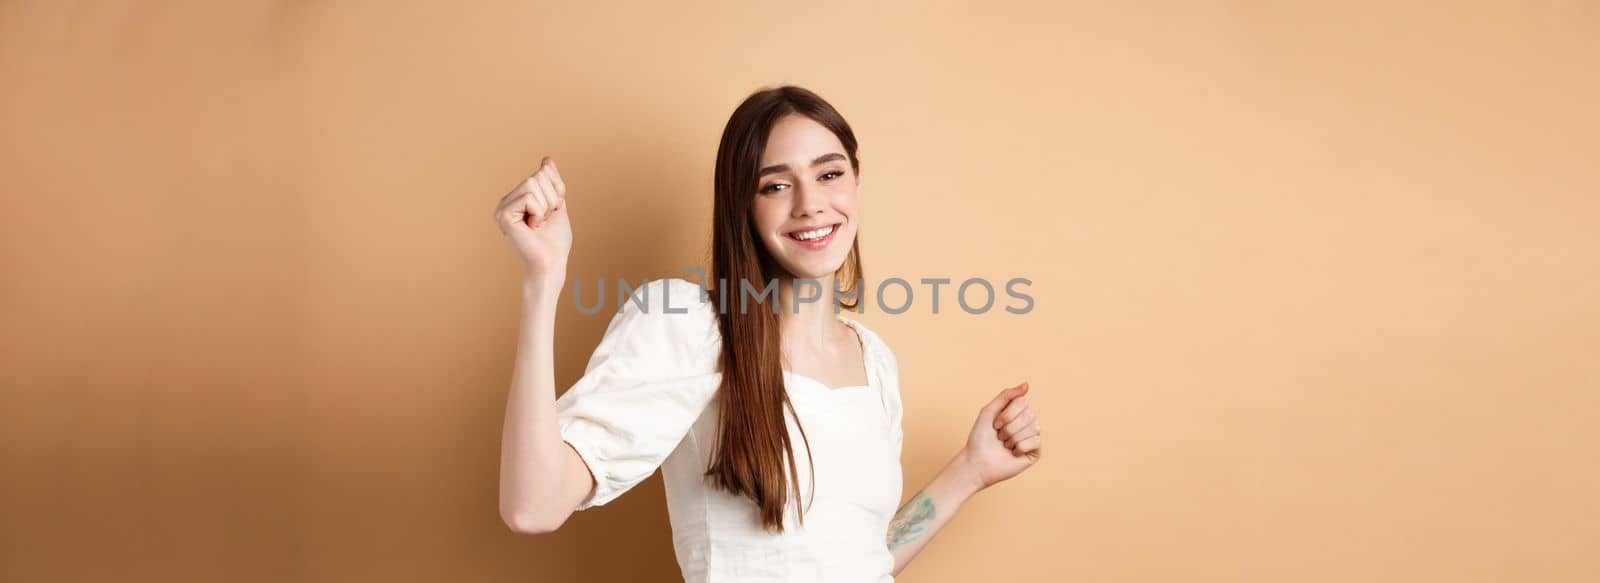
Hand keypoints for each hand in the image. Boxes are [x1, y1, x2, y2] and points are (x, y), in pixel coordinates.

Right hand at [494, 156, 571, 278]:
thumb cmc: (555, 240)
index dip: (557, 190)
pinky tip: (532, 228)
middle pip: (537, 176)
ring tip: (538, 224)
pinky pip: (529, 198)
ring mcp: (502, 208)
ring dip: (545, 206)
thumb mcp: (557, 203)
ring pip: (533, 184)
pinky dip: (539, 212)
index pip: (543, 172)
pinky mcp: (503, 215)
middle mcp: (506, 201)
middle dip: (551, 198)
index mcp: (517, 197)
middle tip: (544, 220)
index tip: (551, 211)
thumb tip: (546, 159)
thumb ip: (551, 182)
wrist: (552, 263)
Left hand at [962, 382, 1042, 489]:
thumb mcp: (989, 411)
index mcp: (1016, 411)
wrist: (977, 462)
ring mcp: (1032, 437)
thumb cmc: (980, 438)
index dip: (1006, 414)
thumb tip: (1027, 384)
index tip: (995, 424)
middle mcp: (1026, 422)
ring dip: (1014, 438)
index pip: (1023, 402)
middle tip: (999, 437)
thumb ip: (1006, 395)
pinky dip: (1020, 448)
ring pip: (1034, 428)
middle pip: (1029, 415)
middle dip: (1009, 428)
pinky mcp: (1035, 452)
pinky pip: (1035, 442)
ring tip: (1005, 445)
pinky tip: (1013, 454)